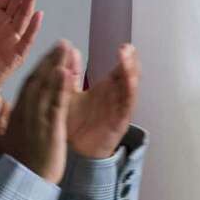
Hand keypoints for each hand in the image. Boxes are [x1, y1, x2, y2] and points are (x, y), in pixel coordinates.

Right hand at [0, 41, 75, 183]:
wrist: (23, 183)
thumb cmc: (20, 164)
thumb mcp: (9, 139)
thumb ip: (7, 122)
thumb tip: (2, 111)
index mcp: (19, 113)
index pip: (30, 85)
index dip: (41, 67)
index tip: (51, 54)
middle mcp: (26, 112)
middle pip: (38, 80)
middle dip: (50, 60)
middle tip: (62, 43)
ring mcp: (37, 119)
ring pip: (47, 87)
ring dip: (57, 66)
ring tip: (66, 48)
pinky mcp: (50, 128)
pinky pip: (56, 104)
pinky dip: (60, 87)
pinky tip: (66, 72)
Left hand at [67, 44, 138, 158]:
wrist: (73, 152)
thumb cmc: (74, 124)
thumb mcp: (70, 95)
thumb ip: (72, 75)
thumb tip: (72, 50)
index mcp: (105, 90)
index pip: (119, 71)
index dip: (124, 59)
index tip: (124, 46)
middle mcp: (115, 97)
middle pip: (128, 77)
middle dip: (130, 63)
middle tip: (127, 48)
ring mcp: (119, 109)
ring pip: (130, 89)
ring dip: (130, 74)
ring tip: (127, 60)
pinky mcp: (119, 122)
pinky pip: (126, 105)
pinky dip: (128, 92)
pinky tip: (129, 81)